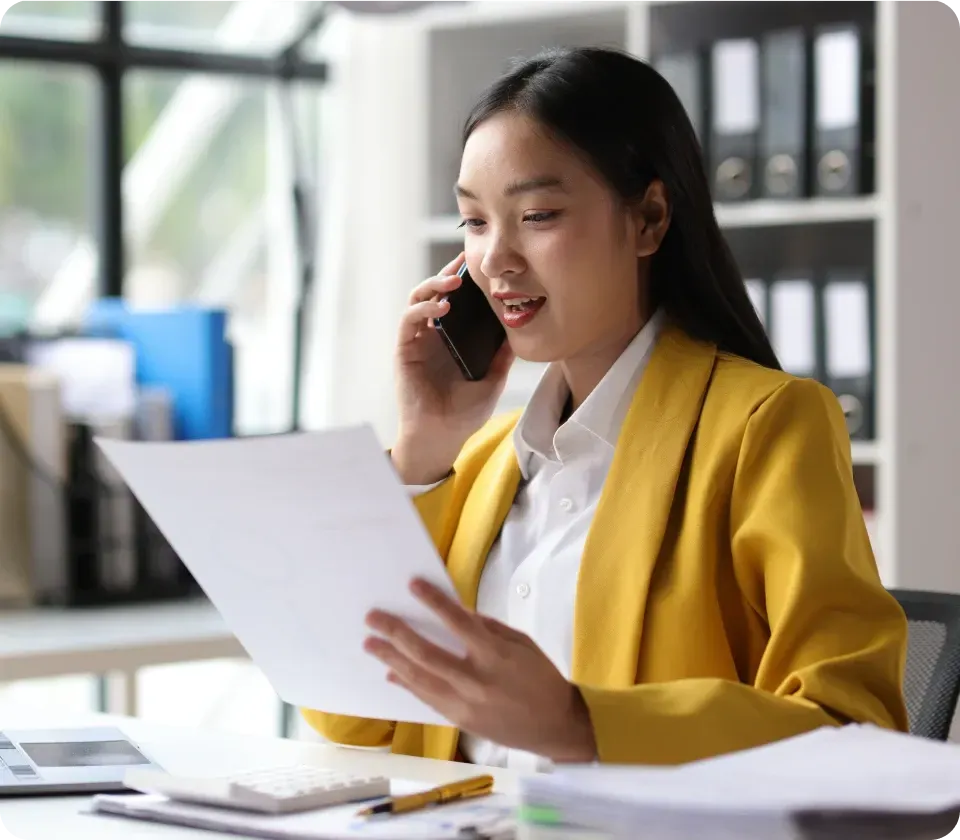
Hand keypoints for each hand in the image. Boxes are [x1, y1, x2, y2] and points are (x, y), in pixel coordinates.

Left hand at [363, 578, 596, 762]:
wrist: (555, 726)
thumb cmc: (541, 677)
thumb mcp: (521, 643)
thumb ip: (487, 628)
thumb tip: (456, 614)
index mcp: (496, 656)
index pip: (458, 623)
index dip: (434, 602)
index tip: (412, 585)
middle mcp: (476, 681)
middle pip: (426, 654)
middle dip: (396, 634)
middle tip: (373, 618)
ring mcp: (465, 704)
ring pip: (419, 679)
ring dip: (392, 660)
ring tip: (371, 644)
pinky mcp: (460, 721)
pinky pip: (426, 699)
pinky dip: (407, 684)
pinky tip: (392, 673)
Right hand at [393, 252, 513, 484]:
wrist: (442, 437)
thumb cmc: (464, 412)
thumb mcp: (493, 379)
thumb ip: (503, 356)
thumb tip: (520, 330)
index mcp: (451, 338)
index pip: (455, 300)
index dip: (464, 279)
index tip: (479, 264)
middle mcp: (432, 334)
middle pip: (435, 292)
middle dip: (448, 273)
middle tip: (464, 262)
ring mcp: (417, 341)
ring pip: (418, 299)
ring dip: (433, 285)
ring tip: (453, 282)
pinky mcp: (405, 350)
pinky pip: (409, 321)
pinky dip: (424, 309)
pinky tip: (442, 308)